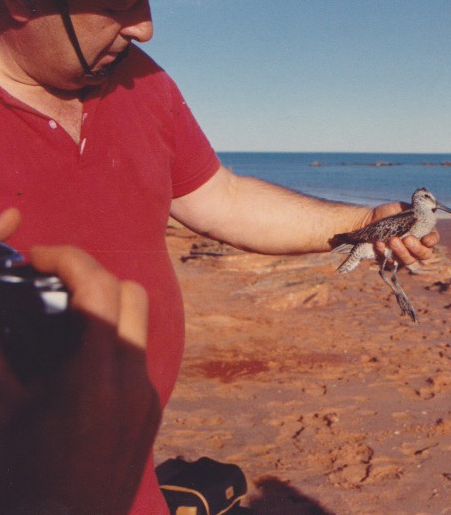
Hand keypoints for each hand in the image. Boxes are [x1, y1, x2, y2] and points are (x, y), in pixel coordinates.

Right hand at [0, 210, 159, 514]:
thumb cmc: (28, 475)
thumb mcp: (6, 412)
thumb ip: (0, 358)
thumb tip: (0, 311)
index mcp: (93, 376)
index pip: (97, 288)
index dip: (67, 259)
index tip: (37, 258)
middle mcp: (131, 379)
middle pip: (131, 293)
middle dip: (93, 276)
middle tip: (52, 283)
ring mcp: (147, 396)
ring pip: (140, 324)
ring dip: (107, 308)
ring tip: (62, 321)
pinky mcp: (151, 411)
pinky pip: (139, 358)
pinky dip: (113, 343)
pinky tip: (78, 362)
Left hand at [369, 201, 439, 265]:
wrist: (371, 218)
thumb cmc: (390, 213)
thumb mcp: (403, 208)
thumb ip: (414, 210)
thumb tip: (422, 210)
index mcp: (423, 233)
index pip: (433, 239)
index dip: (431, 240)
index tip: (425, 239)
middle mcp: (416, 247)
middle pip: (424, 254)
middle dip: (416, 248)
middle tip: (407, 239)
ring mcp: (404, 255)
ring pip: (408, 260)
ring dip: (401, 251)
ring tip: (392, 240)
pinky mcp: (390, 260)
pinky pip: (389, 260)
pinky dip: (384, 251)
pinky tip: (379, 243)